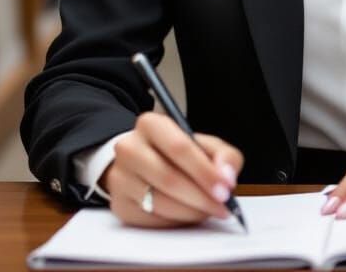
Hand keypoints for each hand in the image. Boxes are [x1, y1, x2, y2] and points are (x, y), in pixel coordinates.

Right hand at [101, 112, 244, 227]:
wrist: (142, 162)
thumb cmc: (177, 153)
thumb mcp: (204, 144)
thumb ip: (223, 155)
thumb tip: (226, 176)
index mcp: (151, 124)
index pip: (179, 147)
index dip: (204, 171)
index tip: (225, 188)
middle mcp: (129, 148)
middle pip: (168, 178)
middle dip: (201, 196)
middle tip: (222, 206)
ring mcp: (120, 178)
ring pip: (159, 202)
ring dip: (191, 211)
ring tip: (209, 211)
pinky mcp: (119, 205)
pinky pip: (151, 220)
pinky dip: (175, 221)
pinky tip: (188, 215)